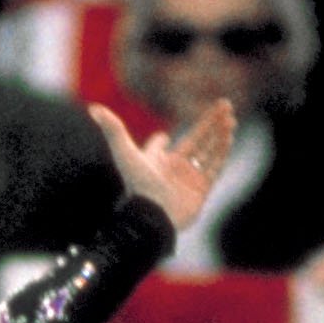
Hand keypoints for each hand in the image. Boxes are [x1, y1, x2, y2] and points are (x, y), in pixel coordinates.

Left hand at [90, 97, 237, 231]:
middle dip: (210, 123)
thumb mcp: (125, 152)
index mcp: (157, 162)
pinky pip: (215, 167)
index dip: (161, 141)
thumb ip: (113, 129)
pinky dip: (222, 151)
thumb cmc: (139, 185)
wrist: (155, 216)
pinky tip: (229, 135)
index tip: (163, 137)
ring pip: (209, 151)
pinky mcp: (202, 190)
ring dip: (220, 134)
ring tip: (230, 117)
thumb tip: (93, 108)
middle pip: (196, 141)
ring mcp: (190, 179)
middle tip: (224, 106)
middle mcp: (174, 170)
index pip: (160, 147)